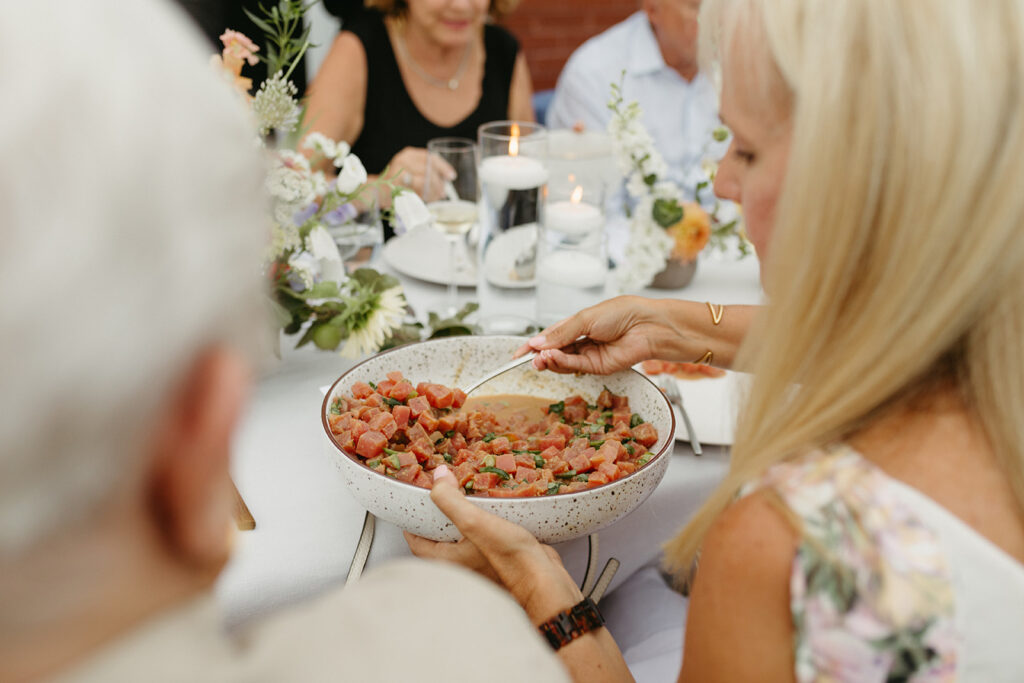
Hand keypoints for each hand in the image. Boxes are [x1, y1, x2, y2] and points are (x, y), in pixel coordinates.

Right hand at [388, 146, 454, 201]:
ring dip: (432, 191)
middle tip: (443, 192)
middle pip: (429, 169)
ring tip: (435, 197)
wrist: (378, 191)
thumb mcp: (412, 171)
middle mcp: (404, 159)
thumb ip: (426, 171)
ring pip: (423, 180)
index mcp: (410, 154)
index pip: (431, 157)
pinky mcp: (396, 184)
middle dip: (439, 183)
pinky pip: (415, 191)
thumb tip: (446, 180)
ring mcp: (399, 171)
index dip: (443, 167)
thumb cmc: (398, 183)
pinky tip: (425, 199)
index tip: (451, 176)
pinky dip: (423, 196)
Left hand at [405, 466, 581, 623]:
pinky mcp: (498, 559)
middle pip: (439, 537)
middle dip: (439, 515)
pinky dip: (485, 523)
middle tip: (442, 493)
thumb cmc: (509, 558)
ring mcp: (479, 563)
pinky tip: (494, 510)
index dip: (413, 519)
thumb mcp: (474, 522)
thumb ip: (450, 500)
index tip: (416, 500)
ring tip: (467, 496)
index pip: (416, 540)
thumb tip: (437, 476)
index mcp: (445, 561)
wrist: (544, 579)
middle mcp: (459, 565)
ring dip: (464, 518)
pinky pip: (483, 538)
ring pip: (463, 537)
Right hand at [513, 296, 679, 374]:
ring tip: (539, 359)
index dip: (533, 345)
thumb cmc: (622, 313)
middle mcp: (582, 340)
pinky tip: (552, 358)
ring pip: (562, 361)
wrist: (647, 326)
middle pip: (554, 351)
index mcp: (577, 324)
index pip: (550, 336)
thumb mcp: (585, 318)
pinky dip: (561, 363)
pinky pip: (575, 366)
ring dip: (548, 360)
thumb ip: (561, 333)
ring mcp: (589, 355)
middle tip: (527, 358)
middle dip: (539, 355)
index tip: (517, 354)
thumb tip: (538, 343)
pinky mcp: (598, 367)